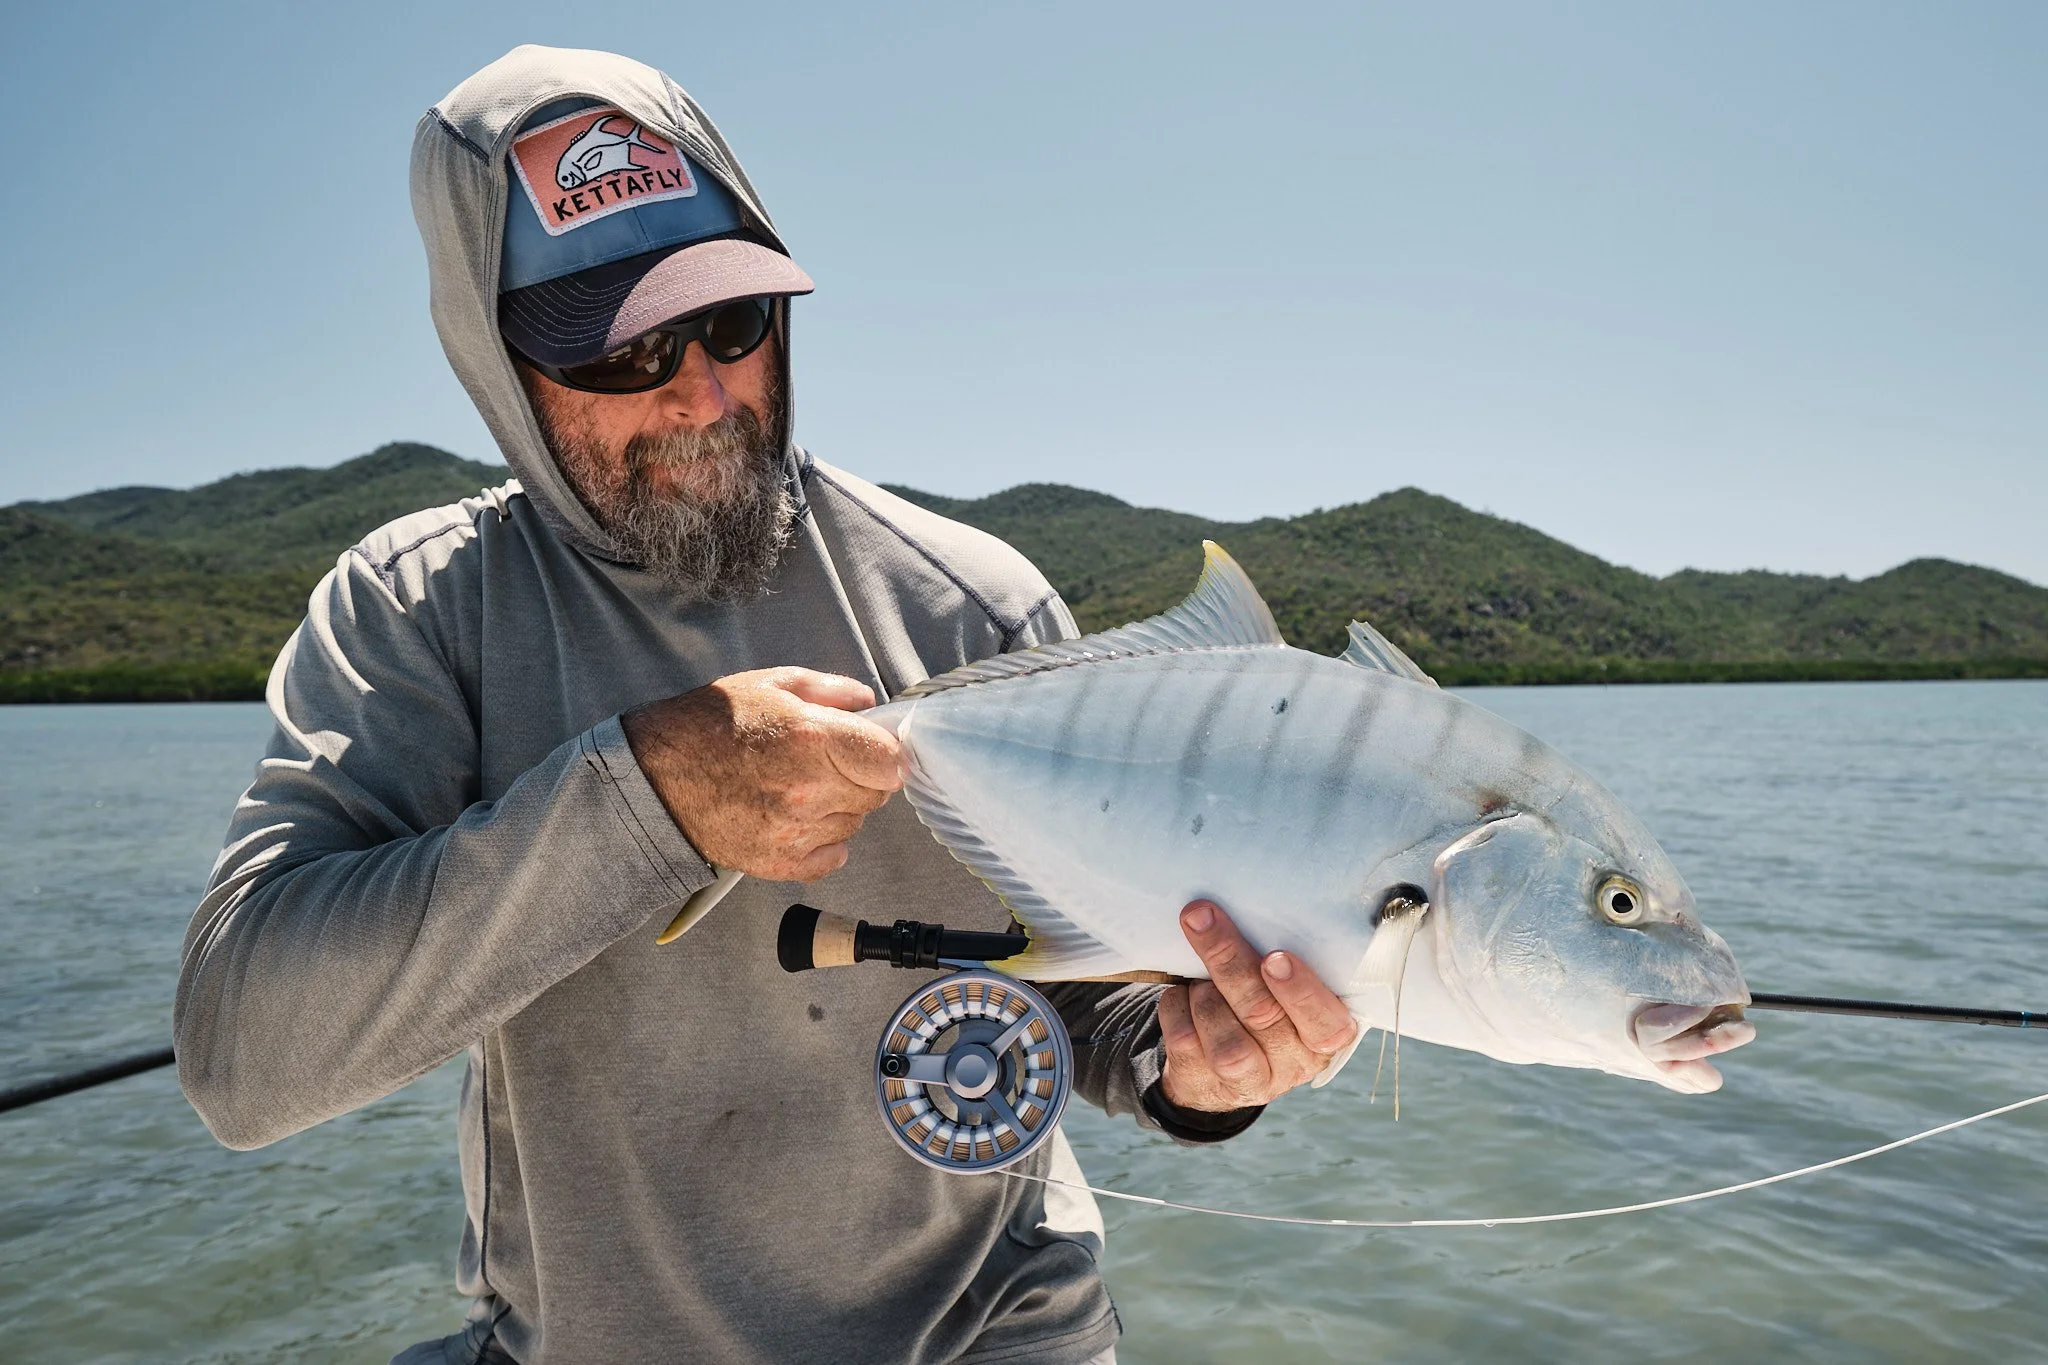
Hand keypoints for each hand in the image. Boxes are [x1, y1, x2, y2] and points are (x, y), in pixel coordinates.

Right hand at [622, 668, 905, 882]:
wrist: (654, 777)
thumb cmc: (710, 724)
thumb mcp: (772, 683)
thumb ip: (832, 691)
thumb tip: (870, 706)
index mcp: (812, 740)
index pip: (891, 762)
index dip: (886, 752)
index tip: (872, 748)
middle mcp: (807, 791)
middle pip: (876, 794)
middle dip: (861, 776)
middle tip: (826, 762)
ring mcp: (794, 832)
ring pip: (854, 824)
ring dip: (839, 807)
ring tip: (799, 786)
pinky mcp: (780, 863)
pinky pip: (833, 856)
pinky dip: (823, 840)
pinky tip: (795, 816)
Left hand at [1158, 900, 1359, 1111]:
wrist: (1221, 1060)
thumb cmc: (1266, 1002)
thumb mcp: (1290, 986)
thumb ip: (1286, 959)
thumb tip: (1256, 902)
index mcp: (1327, 1035)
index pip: (1326, 1024)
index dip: (1300, 991)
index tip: (1274, 957)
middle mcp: (1293, 1063)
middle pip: (1263, 1015)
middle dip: (1229, 960)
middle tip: (1203, 917)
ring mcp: (1250, 1081)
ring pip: (1225, 1042)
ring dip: (1204, 994)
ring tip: (1199, 976)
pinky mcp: (1207, 1085)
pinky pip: (1186, 1042)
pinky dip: (1177, 1008)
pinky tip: (1181, 995)